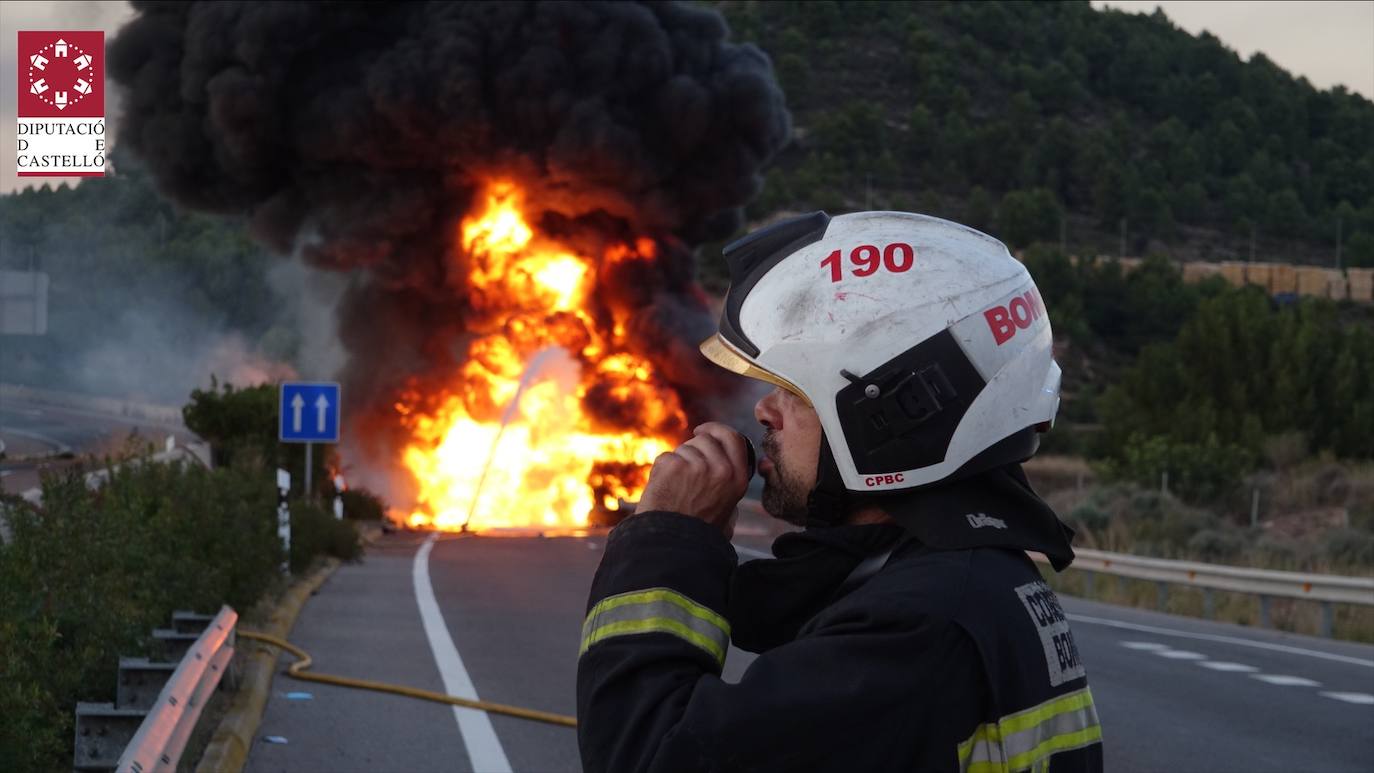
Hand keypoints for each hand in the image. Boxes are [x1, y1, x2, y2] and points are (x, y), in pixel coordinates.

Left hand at [636, 423, 750, 535]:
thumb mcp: (729, 512)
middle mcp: (721, 468)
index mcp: (738, 478)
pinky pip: (666, 457)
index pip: (733, 438)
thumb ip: (728, 489)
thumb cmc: (698, 534)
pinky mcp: (673, 465)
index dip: (717, 430)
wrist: (672, 544)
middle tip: (684, 469)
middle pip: (706, 438)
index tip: (703, 431)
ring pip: (684, 448)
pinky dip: (662, 471)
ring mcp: (696, 465)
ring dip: (677, 462)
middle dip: (693, 448)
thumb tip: (726, 472)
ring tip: (676, 489)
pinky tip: (664, 490)